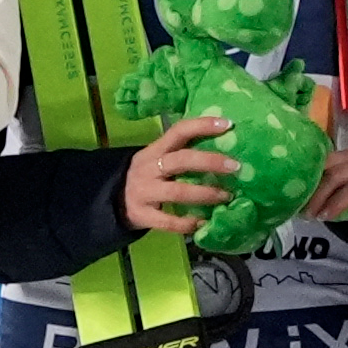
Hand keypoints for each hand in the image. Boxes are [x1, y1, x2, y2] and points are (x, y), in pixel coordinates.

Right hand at [115, 114, 241, 237]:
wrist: (111, 201)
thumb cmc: (147, 177)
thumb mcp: (157, 159)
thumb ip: (182, 154)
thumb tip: (225, 150)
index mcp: (154, 150)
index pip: (178, 131)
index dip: (202, 125)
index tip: (228, 124)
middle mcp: (148, 169)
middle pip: (181, 160)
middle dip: (210, 162)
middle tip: (236, 166)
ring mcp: (144, 192)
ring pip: (177, 191)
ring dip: (205, 194)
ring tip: (227, 196)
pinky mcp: (142, 215)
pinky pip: (168, 221)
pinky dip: (187, 223)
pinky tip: (203, 223)